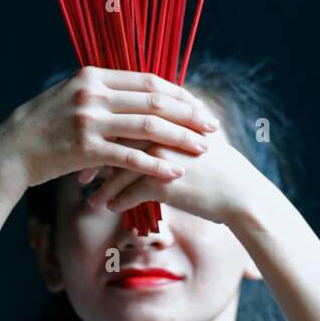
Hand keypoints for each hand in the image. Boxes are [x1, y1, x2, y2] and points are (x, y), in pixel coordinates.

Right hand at [0, 67, 220, 192]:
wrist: (10, 150)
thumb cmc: (44, 126)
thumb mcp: (72, 97)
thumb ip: (104, 93)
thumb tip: (138, 96)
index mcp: (94, 75)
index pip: (148, 80)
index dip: (178, 93)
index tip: (199, 105)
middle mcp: (93, 92)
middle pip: (154, 100)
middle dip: (188, 113)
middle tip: (212, 126)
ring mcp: (89, 119)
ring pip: (148, 126)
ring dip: (180, 138)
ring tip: (203, 148)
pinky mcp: (84, 147)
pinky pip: (129, 156)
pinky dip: (155, 165)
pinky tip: (174, 172)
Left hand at [86, 123, 267, 226]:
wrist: (241, 194)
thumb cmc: (215, 166)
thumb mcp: (191, 136)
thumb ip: (166, 125)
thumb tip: (136, 124)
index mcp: (167, 113)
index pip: (124, 113)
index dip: (102, 129)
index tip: (86, 144)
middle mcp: (163, 128)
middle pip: (114, 137)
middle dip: (92, 156)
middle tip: (78, 171)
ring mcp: (163, 154)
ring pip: (118, 166)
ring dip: (101, 184)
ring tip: (89, 198)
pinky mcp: (165, 181)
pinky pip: (129, 191)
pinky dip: (116, 200)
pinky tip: (108, 208)